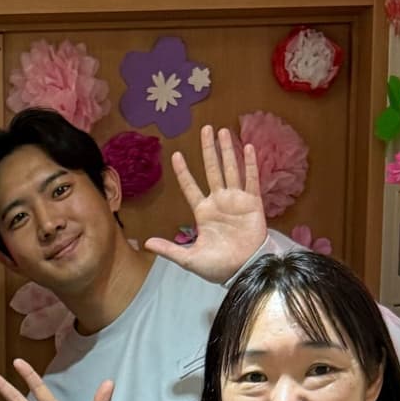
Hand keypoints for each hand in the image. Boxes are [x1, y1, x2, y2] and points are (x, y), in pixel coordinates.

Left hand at [144, 125, 268, 283]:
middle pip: (212, 169)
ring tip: (222, 131)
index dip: (184, 172)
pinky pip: (251, 179)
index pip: (190, 187)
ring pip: (230, 169)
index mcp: (203, 212)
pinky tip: (247, 147)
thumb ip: (169, 249)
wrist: (245, 271)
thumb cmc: (218, 266)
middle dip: (208, 150)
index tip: (176, 154)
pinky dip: (250, 164)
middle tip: (205, 129)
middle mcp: (219, 201)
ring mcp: (236, 200)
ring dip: (226, 150)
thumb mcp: (189, 259)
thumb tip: (146, 244)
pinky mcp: (253, 203)